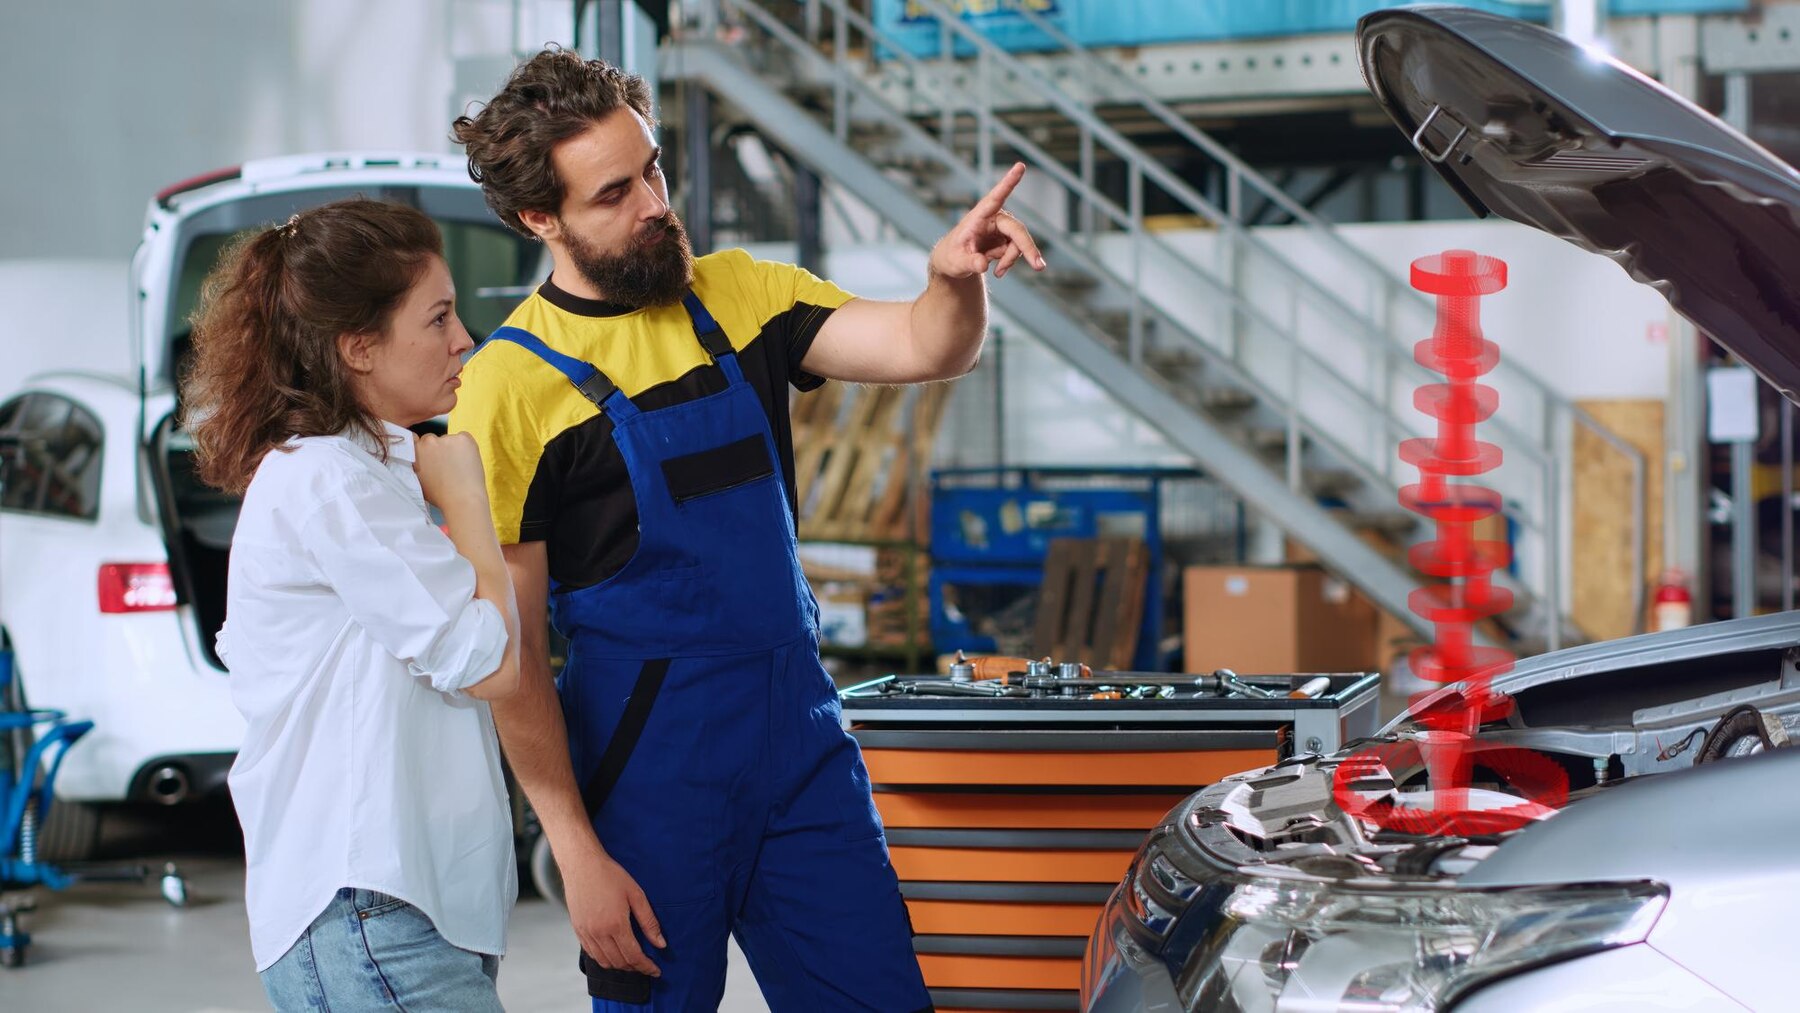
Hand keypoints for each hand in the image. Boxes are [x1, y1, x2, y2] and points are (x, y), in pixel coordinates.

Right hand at [414, 432, 488, 514]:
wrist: (462, 499)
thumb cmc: (441, 495)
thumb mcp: (418, 480)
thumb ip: (416, 465)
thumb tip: (418, 460)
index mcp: (416, 451)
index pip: (418, 441)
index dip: (426, 450)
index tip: (433, 457)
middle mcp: (428, 442)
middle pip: (434, 440)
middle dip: (439, 449)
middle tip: (448, 464)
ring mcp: (446, 438)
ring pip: (450, 440)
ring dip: (454, 448)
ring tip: (459, 467)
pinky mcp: (463, 438)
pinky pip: (465, 438)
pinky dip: (467, 447)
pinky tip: (467, 462)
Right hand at [561, 844, 664, 977]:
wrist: (582, 865)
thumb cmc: (611, 876)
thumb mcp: (636, 894)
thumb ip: (649, 922)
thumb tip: (661, 944)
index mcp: (616, 924)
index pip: (634, 956)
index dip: (647, 967)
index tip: (656, 971)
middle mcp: (599, 933)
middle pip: (620, 962)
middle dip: (636, 968)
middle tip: (647, 966)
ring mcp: (586, 933)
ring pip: (605, 961)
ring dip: (620, 966)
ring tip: (632, 961)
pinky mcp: (578, 930)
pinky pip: (592, 954)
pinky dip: (605, 959)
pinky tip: (614, 954)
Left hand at [927, 162, 1046, 280]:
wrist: (954, 261)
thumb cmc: (951, 256)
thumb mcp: (956, 262)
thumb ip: (969, 262)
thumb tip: (983, 265)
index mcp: (978, 216)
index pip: (994, 198)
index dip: (1008, 183)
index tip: (1020, 166)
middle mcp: (993, 217)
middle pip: (1016, 230)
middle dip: (1027, 248)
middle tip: (1039, 267)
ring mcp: (1002, 227)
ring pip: (1018, 243)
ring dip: (1010, 260)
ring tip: (996, 272)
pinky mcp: (1007, 237)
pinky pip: (1017, 250)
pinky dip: (1009, 262)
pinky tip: (997, 269)